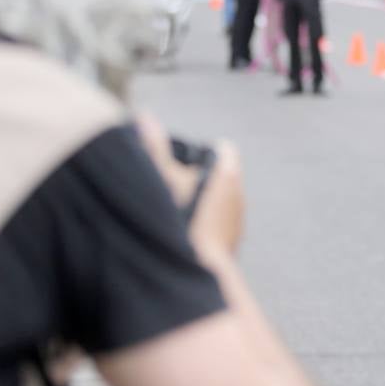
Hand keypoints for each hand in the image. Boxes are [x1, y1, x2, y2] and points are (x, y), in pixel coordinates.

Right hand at [136, 114, 244, 259]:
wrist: (198, 269)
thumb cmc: (181, 220)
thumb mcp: (163, 178)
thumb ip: (154, 147)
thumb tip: (145, 116)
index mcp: (228, 173)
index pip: (223, 149)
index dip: (203, 150)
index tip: (184, 158)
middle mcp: (239, 194)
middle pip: (221, 174)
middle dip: (200, 175)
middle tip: (173, 181)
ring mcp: (237, 219)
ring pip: (220, 200)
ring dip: (203, 200)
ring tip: (176, 206)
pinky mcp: (231, 240)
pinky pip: (218, 222)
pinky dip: (205, 220)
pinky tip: (184, 228)